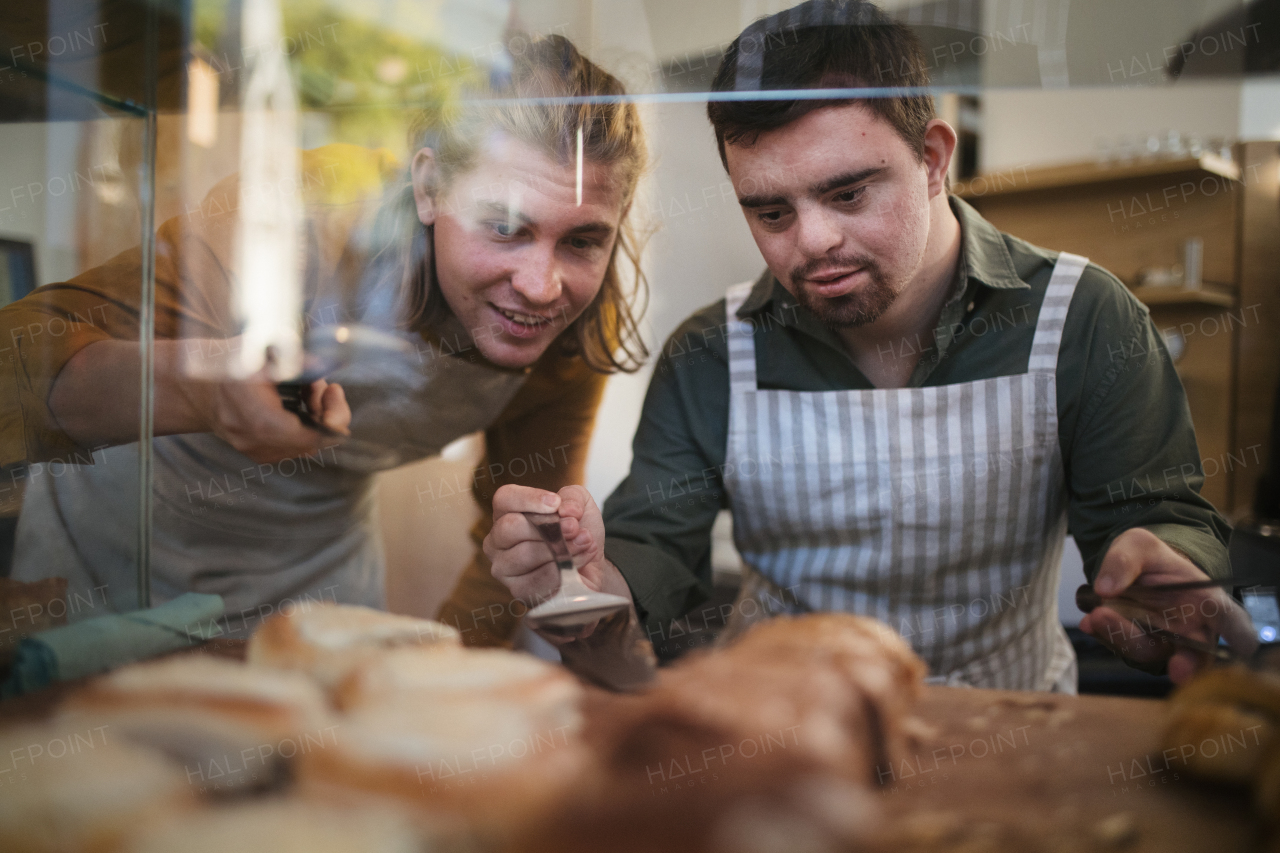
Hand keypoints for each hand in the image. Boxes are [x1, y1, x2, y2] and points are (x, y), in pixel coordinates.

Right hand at [180, 373, 350, 463]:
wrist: (196, 386)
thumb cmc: (229, 362)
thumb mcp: (261, 350)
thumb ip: (296, 359)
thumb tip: (325, 365)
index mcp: (255, 414)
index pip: (312, 435)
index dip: (334, 415)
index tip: (333, 389)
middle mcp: (254, 440)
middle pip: (314, 441)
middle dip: (326, 411)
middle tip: (319, 384)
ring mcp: (256, 451)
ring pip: (308, 445)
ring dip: (316, 417)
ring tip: (305, 390)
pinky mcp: (260, 454)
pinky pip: (297, 446)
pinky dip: (305, 426)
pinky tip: (296, 404)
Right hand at [484, 484, 630, 605]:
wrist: (592, 567)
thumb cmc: (577, 533)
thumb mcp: (580, 504)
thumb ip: (573, 497)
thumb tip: (566, 509)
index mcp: (506, 514)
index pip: (504, 499)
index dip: (529, 499)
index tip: (556, 503)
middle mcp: (498, 541)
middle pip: (510, 526)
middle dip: (548, 526)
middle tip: (574, 527)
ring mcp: (504, 568)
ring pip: (525, 554)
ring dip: (561, 548)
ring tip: (583, 543)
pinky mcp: (518, 591)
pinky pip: (538, 579)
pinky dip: (563, 569)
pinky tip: (578, 563)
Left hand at [1079, 528, 1256, 683]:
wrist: (1128, 570)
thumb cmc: (1148, 558)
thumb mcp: (1137, 544)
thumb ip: (1124, 560)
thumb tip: (1106, 588)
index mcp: (1207, 600)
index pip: (1231, 620)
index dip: (1240, 635)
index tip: (1242, 646)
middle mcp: (1190, 629)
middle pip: (1194, 652)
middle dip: (1187, 664)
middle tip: (1177, 669)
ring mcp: (1162, 641)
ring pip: (1150, 652)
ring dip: (1124, 638)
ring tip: (1098, 616)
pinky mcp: (1135, 645)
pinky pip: (1121, 647)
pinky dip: (1105, 635)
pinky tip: (1091, 621)